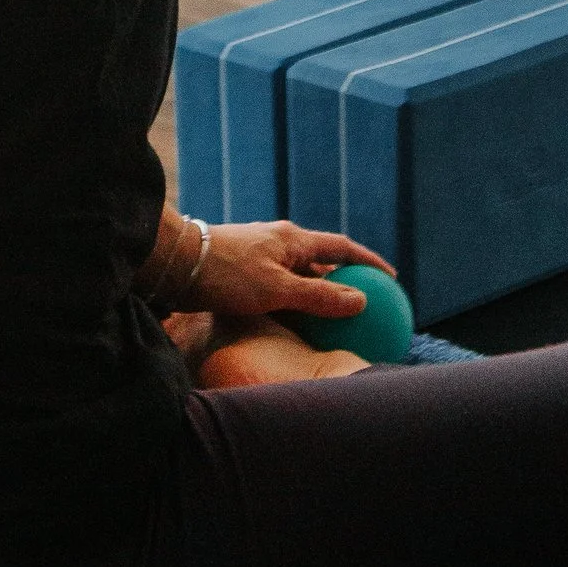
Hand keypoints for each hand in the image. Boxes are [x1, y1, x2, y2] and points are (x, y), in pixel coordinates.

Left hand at [190, 222, 392, 329]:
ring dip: (319, 296)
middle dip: (345, 281)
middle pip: (323, 263)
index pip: (341, 248)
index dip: (368, 262)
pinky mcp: (246, 273)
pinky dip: (296, 304)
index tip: (391, 278)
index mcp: (293, 239)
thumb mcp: (277, 289)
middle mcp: (281, 244)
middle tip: (366, 306)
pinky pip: (283, 289)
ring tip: (337, 322)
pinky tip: (298, 327)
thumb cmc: (227, 274)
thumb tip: (361, 301)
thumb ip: (318, 297)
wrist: (176, 263)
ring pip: (301, 278)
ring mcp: (263, 257)